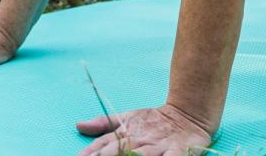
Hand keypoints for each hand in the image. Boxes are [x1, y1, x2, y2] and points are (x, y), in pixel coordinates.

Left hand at [75, 104, 213, 155]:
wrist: (187, 114)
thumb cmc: (153, 121)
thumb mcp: (127, 119)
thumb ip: (104, 124)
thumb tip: (78, 125)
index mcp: (127, 133)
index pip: (104, 143)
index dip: (91, 151)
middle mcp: (140, 140)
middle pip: (120, 149)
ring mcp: (159, 145)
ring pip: (143, 155)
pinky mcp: (179, 149)